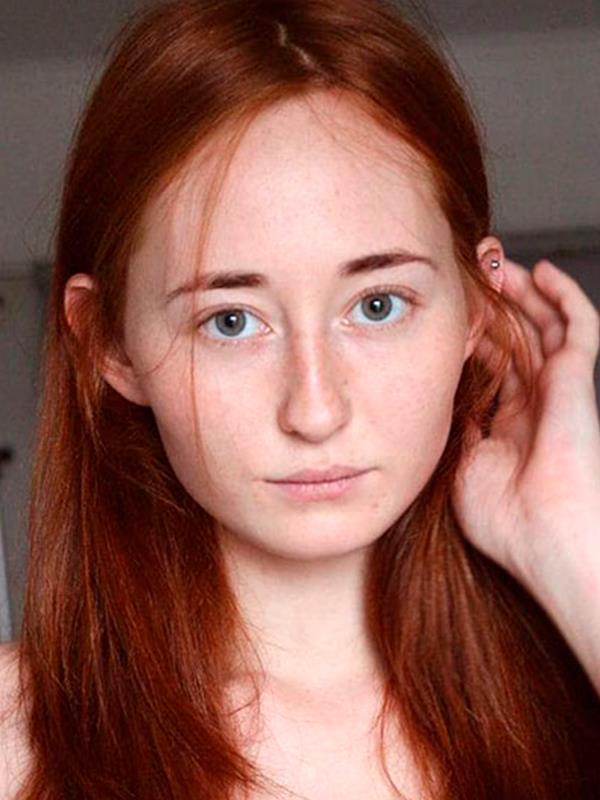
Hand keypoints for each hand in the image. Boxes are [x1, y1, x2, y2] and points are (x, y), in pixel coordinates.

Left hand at [451, 257, 599, 588]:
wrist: (545, 538)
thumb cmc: (505, 518)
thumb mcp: (464, 466)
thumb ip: (460, 428)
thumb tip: (447, 399)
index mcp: (509, 426)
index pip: (492, 366)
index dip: (472, 337)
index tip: (446, 314)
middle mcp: (535, 403)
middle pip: (515, 340)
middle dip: (494, 306)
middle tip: (468, 276)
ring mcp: (558, 390)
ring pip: (544, 326)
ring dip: (521, 292)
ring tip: (495, 263)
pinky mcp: (578, 380)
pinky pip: (579, 327)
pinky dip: (564, 296)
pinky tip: (541, 271)